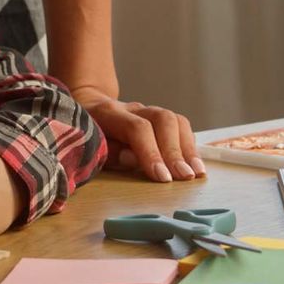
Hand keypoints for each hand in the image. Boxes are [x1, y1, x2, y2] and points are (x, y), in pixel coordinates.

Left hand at [71, 85, 202, 182]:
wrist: (88, 105)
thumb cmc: (87, 134)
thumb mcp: (88, 145)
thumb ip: (109, 152)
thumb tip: (133, 159)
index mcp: (109, 113)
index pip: (137, 128)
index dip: (151, 153)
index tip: (163, 178)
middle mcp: (133, 109)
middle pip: (163, 120)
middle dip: (175, 151)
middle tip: (184, 177)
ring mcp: (148, 111)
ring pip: (175, 120)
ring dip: (188, 148)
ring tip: (196, 173)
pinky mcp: (159, 119)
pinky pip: (180, 126)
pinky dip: (189, 146)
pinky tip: (195, 164)